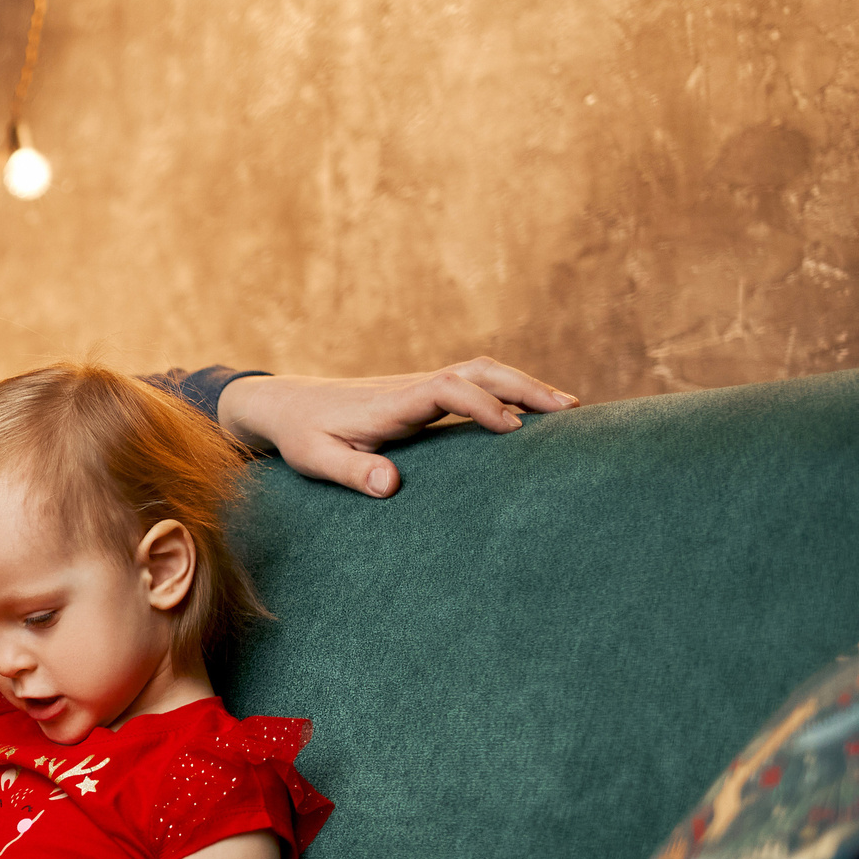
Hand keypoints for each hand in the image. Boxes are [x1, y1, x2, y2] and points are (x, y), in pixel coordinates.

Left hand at [216, 359, 578, 497]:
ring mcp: (420, 387)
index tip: (512, 429)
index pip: (446, 390)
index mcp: (390, 404)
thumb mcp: (316, 460)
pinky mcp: (423, 394)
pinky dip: (508, 392)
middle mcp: (411, 388)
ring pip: (480, 373)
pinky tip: (534, 414)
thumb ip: (351, 473)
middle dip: (524, 386)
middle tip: (570, 411)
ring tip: (569, 410)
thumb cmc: (302, 436)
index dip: (481, 404)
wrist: (288, 405)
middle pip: (477, 371)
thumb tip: (390, 486)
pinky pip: (474, 385)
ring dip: (524, 385)